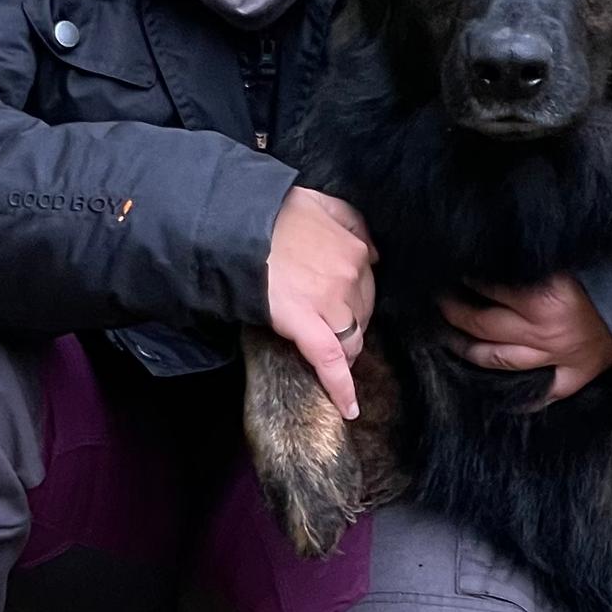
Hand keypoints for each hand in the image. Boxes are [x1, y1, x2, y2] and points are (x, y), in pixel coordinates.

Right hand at [266, 186, 376, 420]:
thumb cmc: (272, 214)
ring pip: (352, 339)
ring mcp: (332, 304)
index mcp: (355, 249)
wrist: (238, 229)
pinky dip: (341, 388)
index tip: (346, 307)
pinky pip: (332, 363)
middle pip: (362, 314)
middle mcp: (351, 277)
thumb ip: (350, 221)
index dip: (356, 300)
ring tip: (336, 362)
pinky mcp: (308, 328)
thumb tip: (372, 247)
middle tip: (331, 329)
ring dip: (347, 352)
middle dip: (351, 324)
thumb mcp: (320, 203)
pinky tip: (349, 408)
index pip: (367, 285)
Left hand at [438, 274, 611, 403]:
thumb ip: (534, 263)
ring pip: (496, 358)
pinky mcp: (573, 376)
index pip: (486, 286)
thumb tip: (498, 251)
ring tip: (448, 338)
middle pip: (480, 324)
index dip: (465, 277)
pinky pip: (540, 392)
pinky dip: (518, 397)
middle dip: (453, 312)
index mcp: (538, 298)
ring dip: (466, 349)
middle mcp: (540, 331)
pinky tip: (496, 395)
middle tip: (437, 302)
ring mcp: (554, 358)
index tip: (451, 270)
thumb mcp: (569, 260)